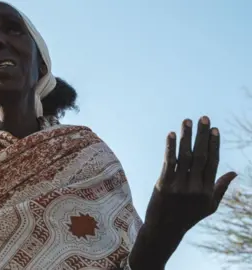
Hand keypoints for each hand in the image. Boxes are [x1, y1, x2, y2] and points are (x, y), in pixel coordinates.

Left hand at [145, 116, 236, 234]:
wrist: (164, 230)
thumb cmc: (188, 216)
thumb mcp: (209, 206)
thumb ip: (220, 187)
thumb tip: (234, 172)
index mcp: (207, 191)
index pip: (213, 162)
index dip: (214, 144)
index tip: (214, 129)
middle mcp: (194, 188)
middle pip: (200, 156)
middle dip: (202, 135)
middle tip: (203, 117)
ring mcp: (178, 186)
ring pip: (184, 157)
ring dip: (185, 137)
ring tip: (186, 121)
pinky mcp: (163, 185)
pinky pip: (168, 163)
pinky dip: (170, 148)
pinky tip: (171, 134)